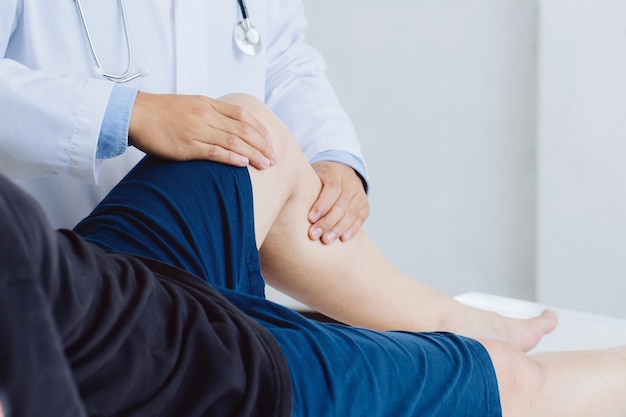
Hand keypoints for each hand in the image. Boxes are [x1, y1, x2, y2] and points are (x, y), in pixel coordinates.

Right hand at [128, 92, 275, 168]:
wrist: (135, 114)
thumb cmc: (161, 113)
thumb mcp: (189, 105)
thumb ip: (209, 114)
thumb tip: (227, 127)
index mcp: (208, 104)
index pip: (242, 115)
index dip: (259, 128)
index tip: (270, 140)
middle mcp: (206, 115)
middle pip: (243, 130)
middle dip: (262, 145)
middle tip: (275, 158)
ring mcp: (197, 130)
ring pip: (233, 141)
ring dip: (253, 154)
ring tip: (266, 164)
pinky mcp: (187, 145)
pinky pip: (214, 151)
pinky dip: (231, 157)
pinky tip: (244, 164)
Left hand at [308, 161, 368, 243]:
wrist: (341, 172)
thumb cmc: (319, 178)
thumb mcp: (311, 175)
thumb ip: (304, 185)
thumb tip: (286, 202)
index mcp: (335, 173)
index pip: (332, 189)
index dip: (322, 205)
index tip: (310, 218)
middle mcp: (351, 183)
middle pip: (341, 205)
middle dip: (327, 222)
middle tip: (314, 235)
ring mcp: (360, 195)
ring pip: (351, 214)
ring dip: (338, 229)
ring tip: (325, 240)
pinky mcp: (364, 207)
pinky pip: (360, 220)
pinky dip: (352, 230)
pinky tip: (342, 239)